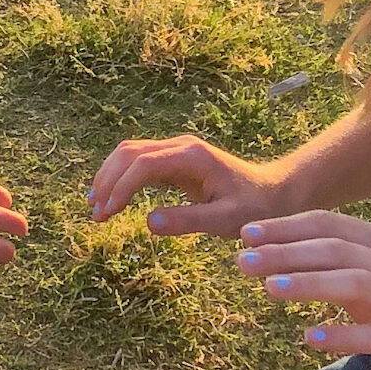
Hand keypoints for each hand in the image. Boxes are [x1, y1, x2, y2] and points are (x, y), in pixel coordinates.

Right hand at [88, 134, 292, 237]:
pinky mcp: (175, 160)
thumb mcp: (226, 220)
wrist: (275, 193)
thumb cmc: (256, 208)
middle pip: (129, 152)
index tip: (107, 214)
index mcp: (192, 156)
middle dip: (108, 180)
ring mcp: (177, 151)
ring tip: (96, 208)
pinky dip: (120, 178)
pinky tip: (111, 200)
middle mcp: (180, 146)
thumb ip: (188, 221)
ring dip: (109, 177)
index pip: (143, 164)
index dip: (120, 187)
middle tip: (95, 214)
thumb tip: (147, 223)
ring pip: (129, 153)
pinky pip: (139, 163)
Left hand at [236, 210, 370, 369]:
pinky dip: (343, 335)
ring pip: (358, 284)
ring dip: (310, 284)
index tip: (246, 235)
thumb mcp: (363, 277)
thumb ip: (324, 261)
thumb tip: (264, 250)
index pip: (329, 225)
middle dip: (288, 253)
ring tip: (270, 290)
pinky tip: (310, 337)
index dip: (286, 228)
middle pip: (338, 251)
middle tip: (244, 261)